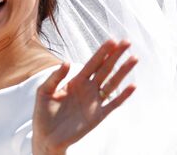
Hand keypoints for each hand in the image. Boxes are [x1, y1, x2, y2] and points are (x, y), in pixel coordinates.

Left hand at [32, 40, 136, 154]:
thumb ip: (55, 77)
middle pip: (105, 69)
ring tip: (134, 58)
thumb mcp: (43, 92)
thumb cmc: (42, 113)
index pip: (91, 63)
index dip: (101, 52)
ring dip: (123, 71)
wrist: (46, 137)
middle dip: (116, 55)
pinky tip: (132, 86)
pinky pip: (113, 104)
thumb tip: (66, 62)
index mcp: (75, 81)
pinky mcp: (98, 116)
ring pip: (112, 83)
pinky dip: (123, 96)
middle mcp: (87, 89)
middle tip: (127, 42)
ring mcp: (94, 101)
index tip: (112, 40)